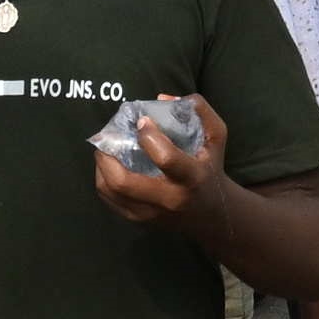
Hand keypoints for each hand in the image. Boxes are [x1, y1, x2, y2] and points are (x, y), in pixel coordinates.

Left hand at [89, 93, 227, 225]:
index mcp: (191, 178)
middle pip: (124, 181)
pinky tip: (108, 167)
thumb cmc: (212, 167)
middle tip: (107, 138)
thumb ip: (199, 110)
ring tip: (104, 150)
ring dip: (101, 167)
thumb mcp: (217, 136)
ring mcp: (150, 214)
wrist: (211, 214)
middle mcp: (169, 200)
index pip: (166, 158)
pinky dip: (103, 180)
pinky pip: (109, 200)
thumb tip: (162, 98)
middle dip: (107, 156)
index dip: (149, 136)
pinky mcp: (138, 221)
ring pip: (110, 191)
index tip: (142, 121)